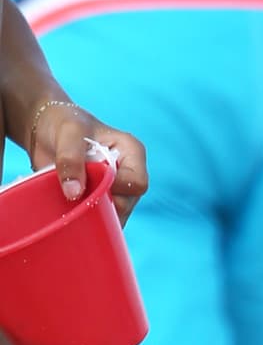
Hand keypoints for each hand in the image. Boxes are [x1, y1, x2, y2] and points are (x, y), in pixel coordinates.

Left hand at [27, 100, 147, 225]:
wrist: (44, 130)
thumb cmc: (63, 123)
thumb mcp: (67, 133)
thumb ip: (71, 159)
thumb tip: (74, 193)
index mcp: (131, 152)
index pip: (136, 183)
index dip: (115, 189)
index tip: (90, 184)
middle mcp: (128, 174)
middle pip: (126, 204)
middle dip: (102, 206)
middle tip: (75, 197)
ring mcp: (115, 191)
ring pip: (114, 217)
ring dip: (92, 216)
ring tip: (71, 202)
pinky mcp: (100, 202)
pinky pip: (100, 221)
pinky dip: (86, 221)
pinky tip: (71, 213)